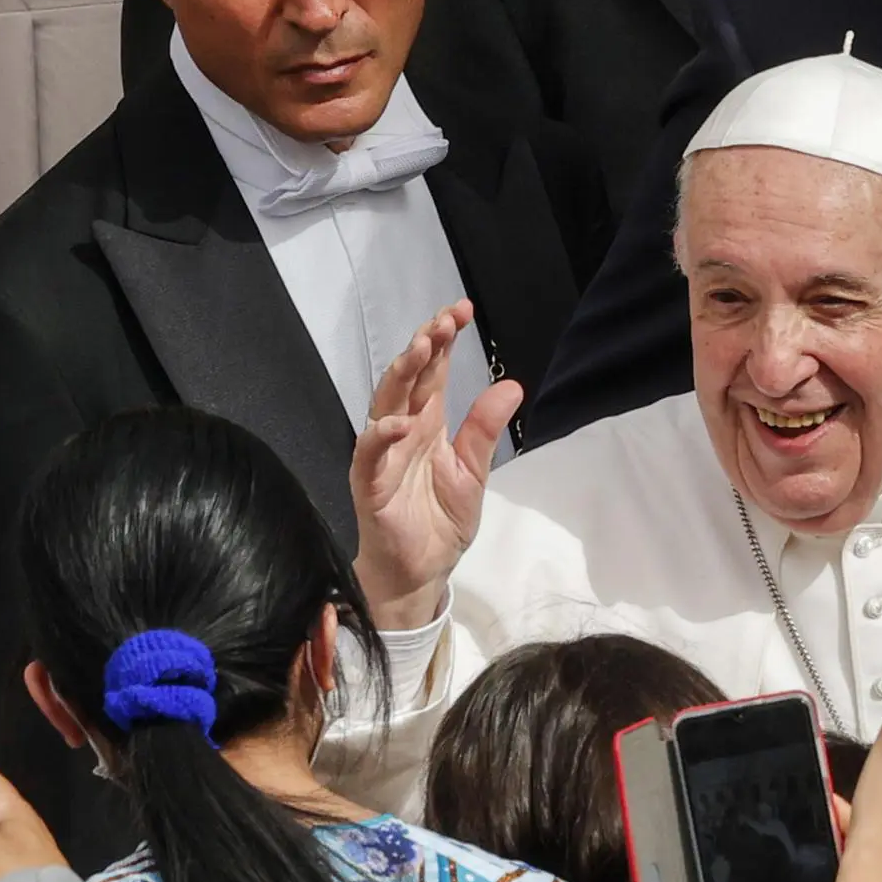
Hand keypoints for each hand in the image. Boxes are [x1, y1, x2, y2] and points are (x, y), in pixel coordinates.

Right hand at [351, 301, 522, 629]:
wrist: (422, 571)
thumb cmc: (440, 521)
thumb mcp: (474, 472)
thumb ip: (485, 430)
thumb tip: (512, 384)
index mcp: (427, 423)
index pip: (433, 372)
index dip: (443, 341)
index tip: (461, 310)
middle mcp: (402, 430)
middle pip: (408, 379)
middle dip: (423, 346)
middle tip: (443, 321)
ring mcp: (382, 454)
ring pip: (384, 405)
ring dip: (400, 376)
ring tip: (419, 350)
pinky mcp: (370, 483)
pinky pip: (370, 454)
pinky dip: (380, 436)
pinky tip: (397, 421)